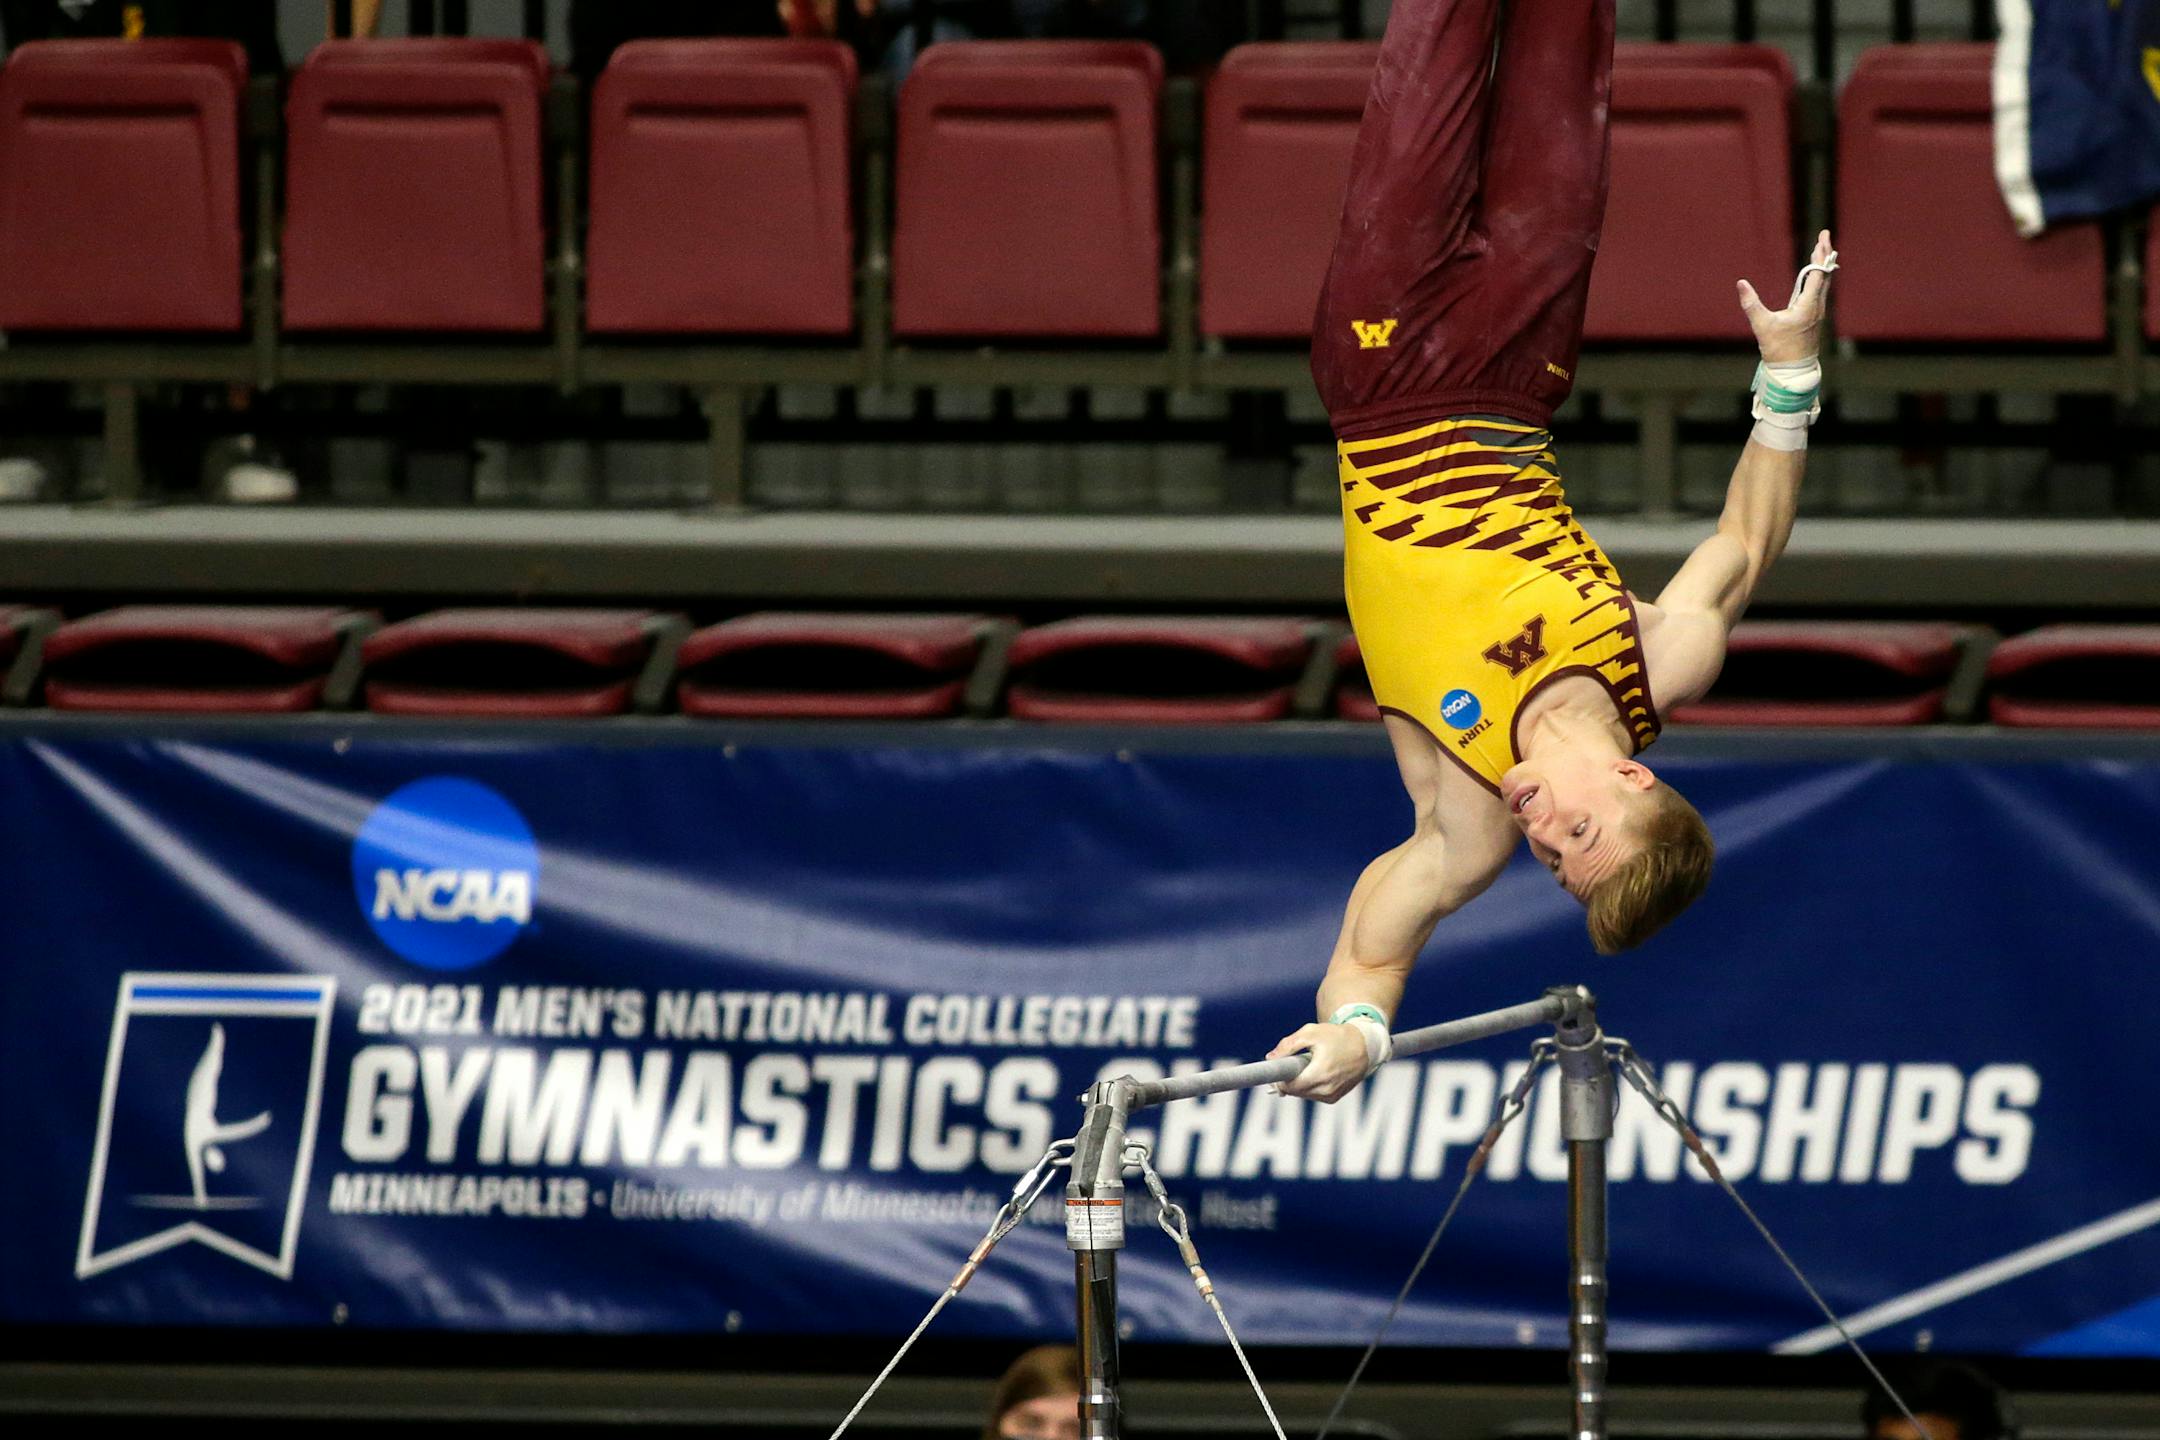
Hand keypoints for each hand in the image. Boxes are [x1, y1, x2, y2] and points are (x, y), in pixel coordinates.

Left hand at [1268, 1023, 1369, 1103]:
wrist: (1364, 1046)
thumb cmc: (1336, 1037)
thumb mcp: (1310, 1033)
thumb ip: (1288, 1044)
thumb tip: (1271, 1057)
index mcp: (1320, 1073)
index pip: (1290, 1087)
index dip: (1280, 1080)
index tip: (1277, 1070)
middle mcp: (1327, 1088)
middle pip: (1295, 1091)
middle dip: (1289, 1079)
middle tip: (1291, 1064)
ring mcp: (1332, 1095)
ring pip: (1304, 1094)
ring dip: (1300, 1083)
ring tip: (1308, 1066)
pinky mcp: (1334, 1098)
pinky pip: (1313, 1095)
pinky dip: (1310, 1086)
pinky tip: (1315, 1073)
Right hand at [1738, 229, 1835, 364]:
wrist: (1792, 371)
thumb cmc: (1779, 350)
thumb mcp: (1762, 326)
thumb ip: (1751, 303)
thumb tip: (1741, 284)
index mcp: (1808, 305)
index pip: (1818, 273)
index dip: (1821, 254)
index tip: (1822, 238)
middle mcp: (1817, 306)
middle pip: (1825, 274)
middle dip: (1824, 255)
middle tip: (1824, 237)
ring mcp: (1817, 313)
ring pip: (1824, 283)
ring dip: (1822, 266)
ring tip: (1820, 253)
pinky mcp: (1813, 318)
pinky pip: (1820, 292)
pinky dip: (1819, 279)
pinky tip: (1815, 277)